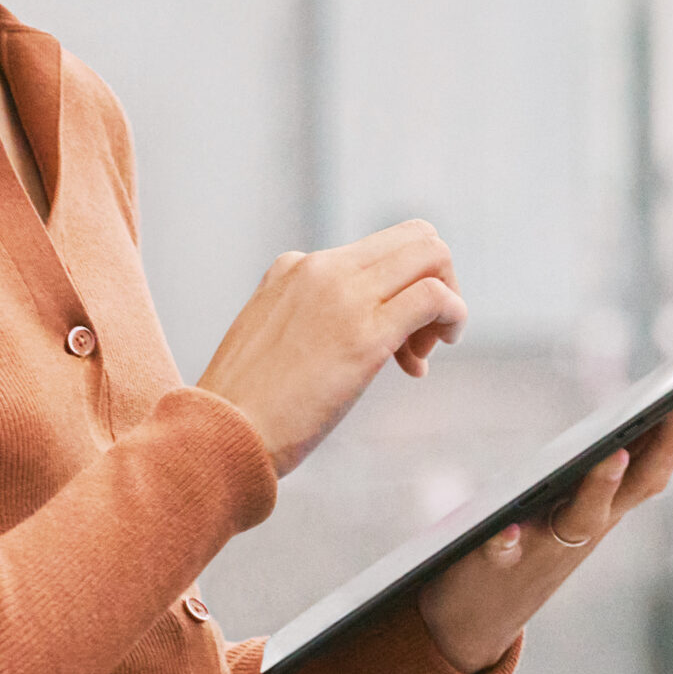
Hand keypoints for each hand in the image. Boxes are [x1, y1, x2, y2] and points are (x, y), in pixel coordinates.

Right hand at [198, 221, 466, 476]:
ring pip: (432, 253)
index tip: (392, 341)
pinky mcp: (364, 335)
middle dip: (438, 283)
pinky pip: (435, 297)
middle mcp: (321, 267)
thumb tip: (351, 337)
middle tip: (421, 341)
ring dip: (449, 302)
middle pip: (417, 237)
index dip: (400, 289)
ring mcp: (343, 296)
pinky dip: (453, 318)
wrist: (219, 436)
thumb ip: (307, 321)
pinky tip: (424, 363)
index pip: (380, 248)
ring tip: (420, 356)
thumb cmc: (245, 408)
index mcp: (294, 266)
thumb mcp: (271, 341)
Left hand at [416, 374, 672, 673]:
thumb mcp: (590, 486)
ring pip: (587, 515)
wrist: (490, 609)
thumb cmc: (545, 529)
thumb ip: (621, 447)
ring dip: (604, 488)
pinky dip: (508, 543)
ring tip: (615, 456)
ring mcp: (556, 543)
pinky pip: (507, 553)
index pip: (669, 444)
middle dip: (672, 439)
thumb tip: (660, 392)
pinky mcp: (504, 562)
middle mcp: (599, 518)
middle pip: (646, 478)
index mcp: (620, 490)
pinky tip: (504, 532)